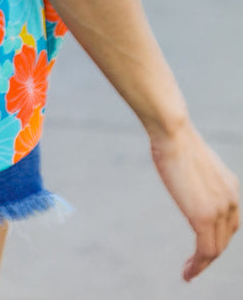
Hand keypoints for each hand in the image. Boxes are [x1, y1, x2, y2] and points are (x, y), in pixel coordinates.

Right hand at [149, 120, 239, 281]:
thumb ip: (197, 177)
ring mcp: (219, 210)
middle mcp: (231, 200)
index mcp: (230, 187)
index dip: (218, 238)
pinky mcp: (203, 217)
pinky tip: (187, 273)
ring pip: (215, 249)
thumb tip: (184, 172)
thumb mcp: (193, 161)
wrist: (173, 132)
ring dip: (202, 265)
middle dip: (210, 254)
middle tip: (194, 265)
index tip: (202, 247)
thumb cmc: (174, 140)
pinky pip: (205, 251)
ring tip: (189, 273)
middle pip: (225, 238)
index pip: (230, 223)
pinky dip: (198, 266)